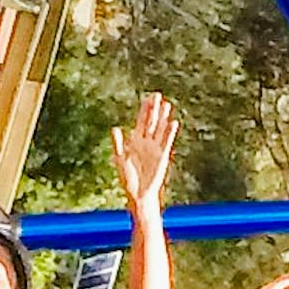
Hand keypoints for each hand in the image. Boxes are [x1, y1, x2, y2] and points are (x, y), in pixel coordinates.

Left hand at [117, 92, 177, 211]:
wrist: (139, 193)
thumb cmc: (128, 178)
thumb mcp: (120, 159)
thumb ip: (118, 144)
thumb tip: (115, 128)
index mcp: (135, 141)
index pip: (141, 122)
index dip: (144, 110)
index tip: (147, 98)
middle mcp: (146, 142)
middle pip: (151, 122)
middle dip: (154, 109)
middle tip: (158, 95)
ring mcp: (155, 148)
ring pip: (160, 129)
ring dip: (163, 117)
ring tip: (167, 105)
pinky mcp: (162, 156)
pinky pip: (166, 141)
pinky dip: (169, 132)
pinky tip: (173, 122)